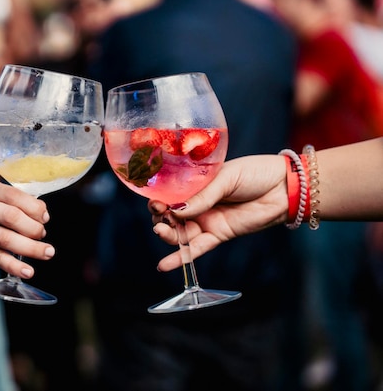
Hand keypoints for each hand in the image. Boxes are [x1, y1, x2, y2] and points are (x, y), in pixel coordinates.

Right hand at [0, 179, 53, 278]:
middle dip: (33, 228)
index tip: (45, 218)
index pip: (14, 195)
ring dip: (31, 248)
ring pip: (5, 239)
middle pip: (11, 217)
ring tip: (47, 252)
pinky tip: (28, 271)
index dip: (34, 207)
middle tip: (42, 234)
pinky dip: (14, 266)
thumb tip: (43, 216)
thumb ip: (19, 202)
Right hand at [148, 154, 287, 271]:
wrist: (284, 187)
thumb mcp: (225, 178)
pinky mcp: (218, 235)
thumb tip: (175, 210)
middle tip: (159, 214)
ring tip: (161, 231)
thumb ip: (201, 196)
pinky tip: (163, 266)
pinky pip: (195, 249)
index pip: (170, 194)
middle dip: (160, 217)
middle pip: (170, 216)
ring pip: (180, 233)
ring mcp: (207, 221)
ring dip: (167, 234)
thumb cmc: (255, 173)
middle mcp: (198, 204)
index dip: (159, 199)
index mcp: (196, 184)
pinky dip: (180, 258)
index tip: (154, 201)